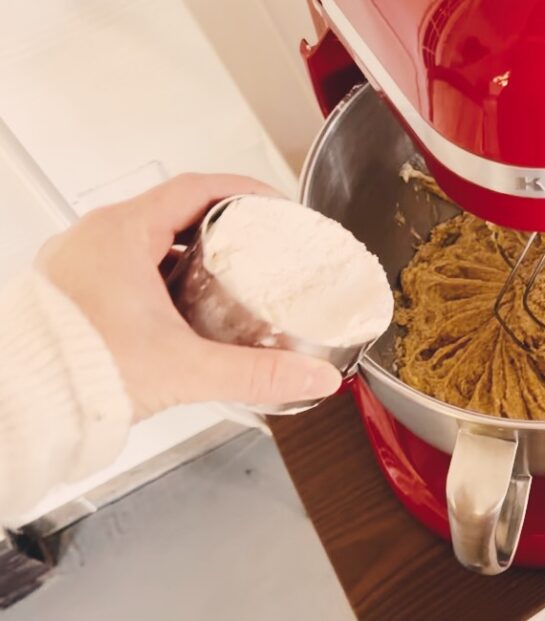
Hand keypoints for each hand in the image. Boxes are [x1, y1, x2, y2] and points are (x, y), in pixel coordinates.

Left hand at [35, 173, 342, 420]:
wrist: (21, 407)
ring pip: (147, 239)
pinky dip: (160, 275)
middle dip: (222, 225)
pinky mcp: (72, 291)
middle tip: (258, 244)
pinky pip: (124, 265)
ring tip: (225, 278)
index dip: (243, 192)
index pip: (196, 189)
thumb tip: (311, 377)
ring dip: (189, 252)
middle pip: (173, 211)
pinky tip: (180, 308)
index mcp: (120, 235)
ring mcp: (79, 264)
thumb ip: (257, 373)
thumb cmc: (77, 374)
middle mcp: (94, 239)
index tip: (273, 205)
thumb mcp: (185, 368)